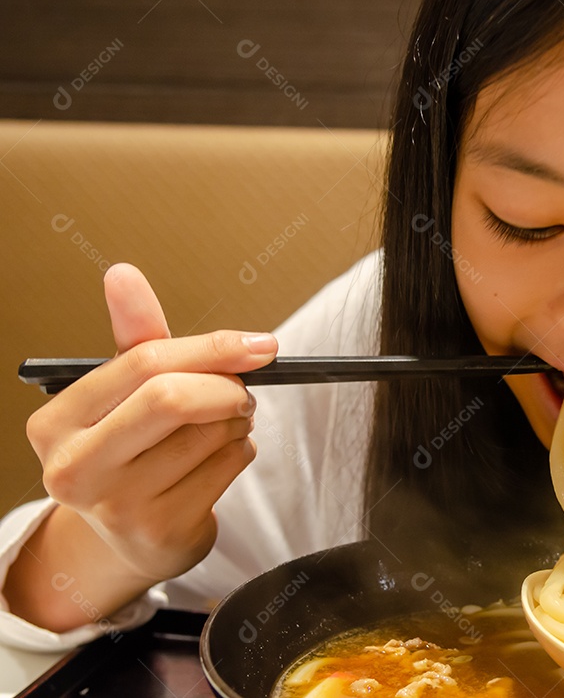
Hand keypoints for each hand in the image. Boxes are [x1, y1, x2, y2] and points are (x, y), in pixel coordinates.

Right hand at [11, 264, 277, 628]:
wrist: (130, 538)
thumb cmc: (131, 450)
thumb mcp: (125, 394)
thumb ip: (135, 337)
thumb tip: (122, 273)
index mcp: (57, 422)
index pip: (143, 364)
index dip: (210, 348)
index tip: (259, 345)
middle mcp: (75, 468)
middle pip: (172, 398)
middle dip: (225, 386)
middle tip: (244, 389)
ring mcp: (117, 506)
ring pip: (211, 434)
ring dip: (237, 421)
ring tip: (223, 425)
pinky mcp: (163, 531)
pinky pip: (229, 466)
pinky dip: (241, 451)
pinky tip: (220, 458)